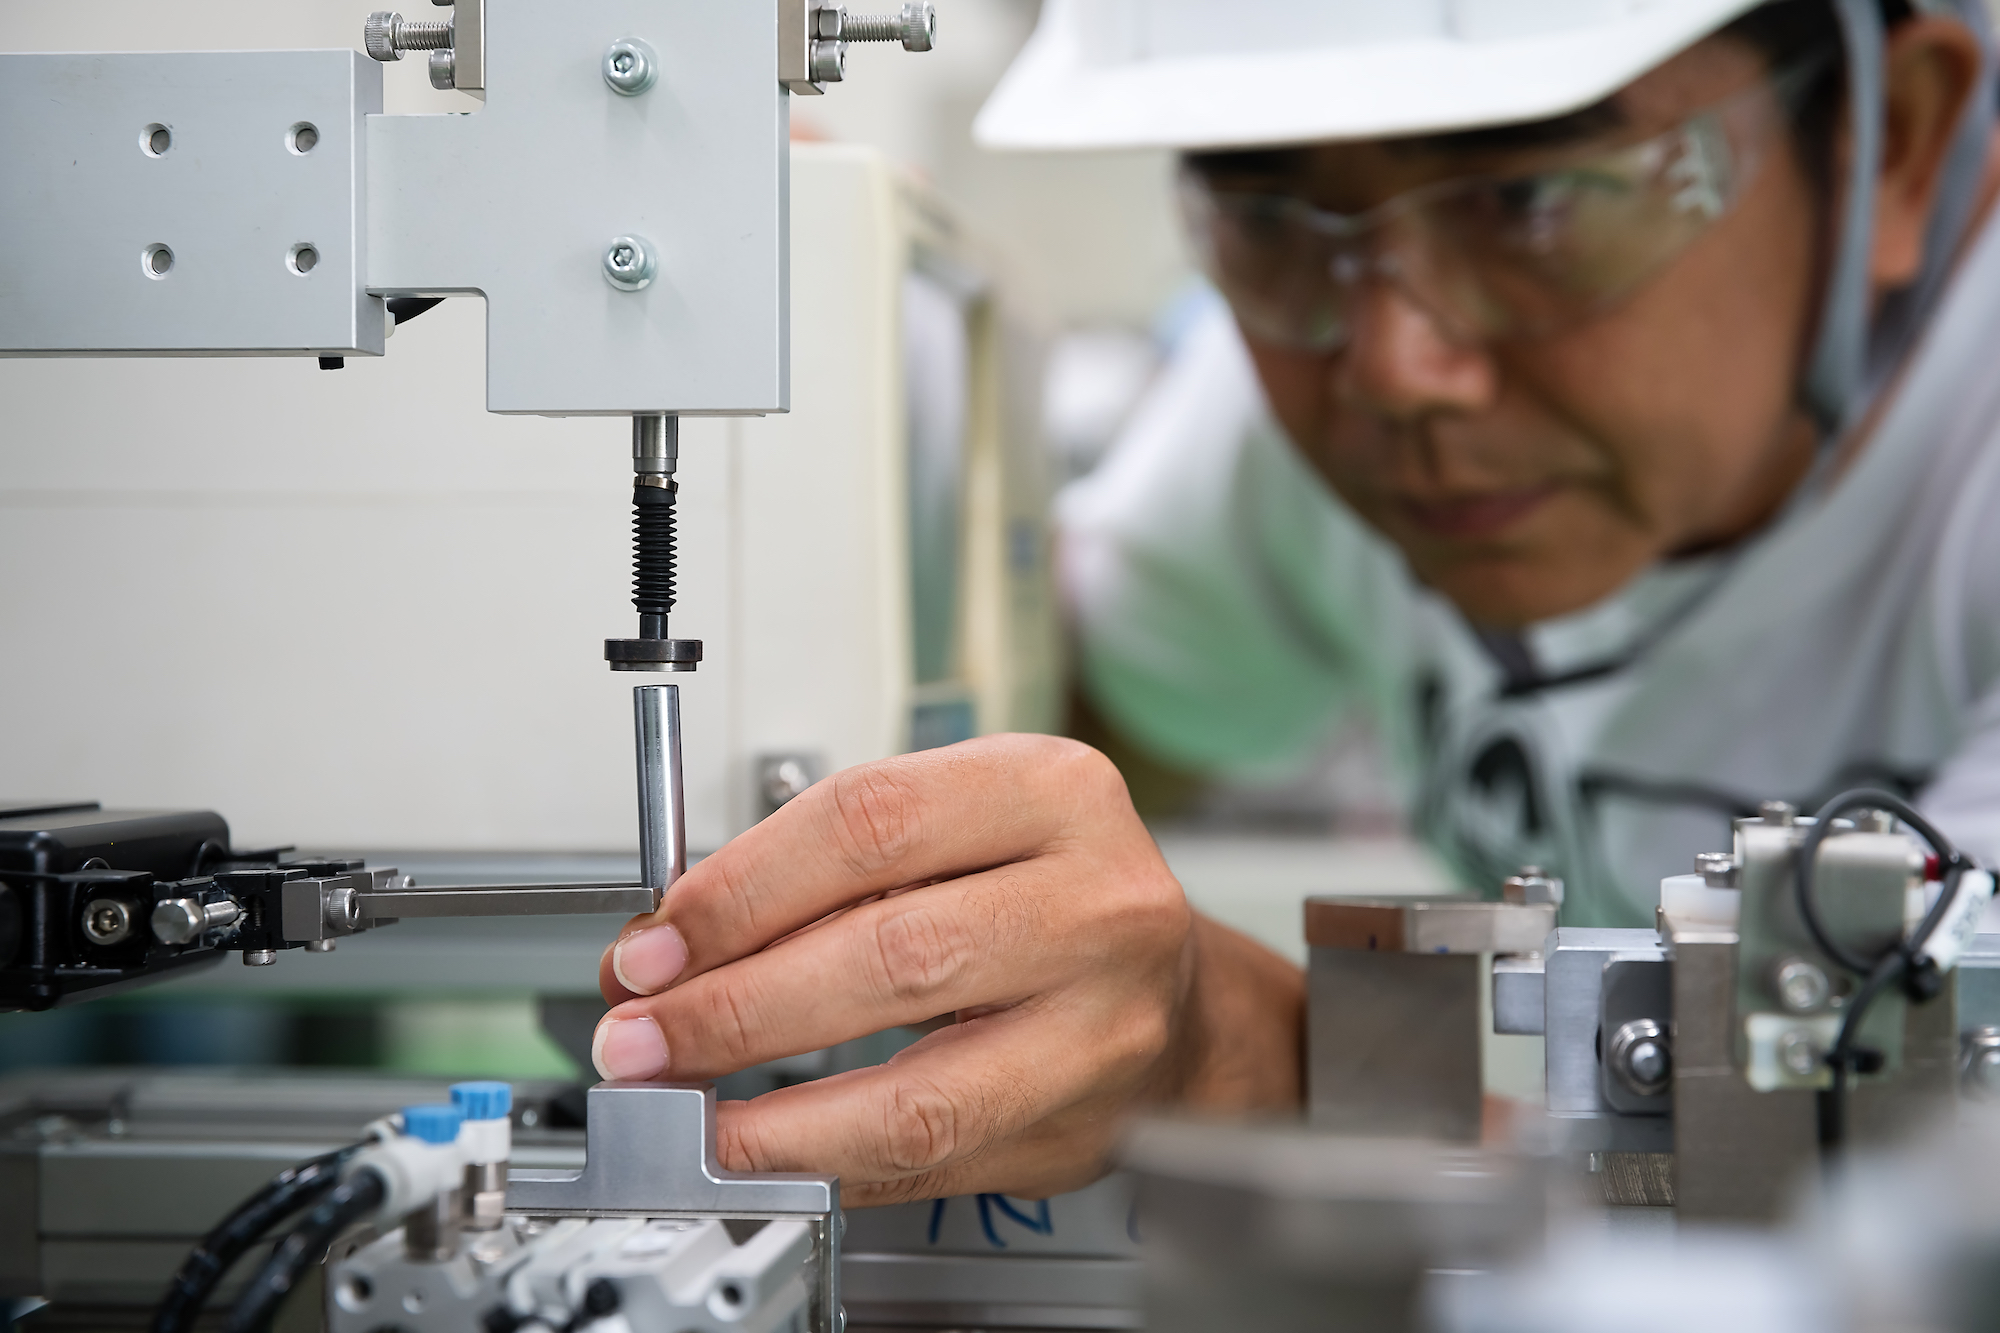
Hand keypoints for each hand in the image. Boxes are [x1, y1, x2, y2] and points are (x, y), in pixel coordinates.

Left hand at [592, 733, 1303, 1204]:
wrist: (1174, 989)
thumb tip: (668, 945)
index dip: (741, 888)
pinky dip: (826, 1165)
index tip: (658, 939)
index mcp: (1054, 791)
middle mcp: (1097, 903)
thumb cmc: (1046, 893)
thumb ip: (821, 872)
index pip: (870, 823)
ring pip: (918, 1090)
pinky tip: (761, 1153)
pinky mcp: (1083, 1127)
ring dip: (772, 1115)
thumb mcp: (954, 827)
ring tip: (687, 1109)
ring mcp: (1103, 1026)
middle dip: (736, 1004)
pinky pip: (930, 1165)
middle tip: (646, 1033)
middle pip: (890, 954)